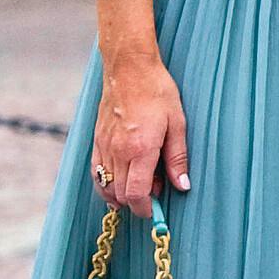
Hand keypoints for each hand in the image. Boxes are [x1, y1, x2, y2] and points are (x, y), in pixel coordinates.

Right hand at [94, 55, 188, 218]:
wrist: (128, 68)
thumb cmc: (156, 92)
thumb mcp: (177, 124)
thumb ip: (178, 158)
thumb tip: (182, 186)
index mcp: (140, 148)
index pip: (135, 194)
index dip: (145, 208)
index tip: (155, 210)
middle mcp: (117, 151)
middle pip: (120, 194)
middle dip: (137, 202)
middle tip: (156, 191)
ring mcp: (103, 146)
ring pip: (105, 186)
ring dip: (121, 194)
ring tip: (140, 184)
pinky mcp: (96, 140)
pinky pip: (96, 172)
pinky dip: (106, 183)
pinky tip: (120, 179)